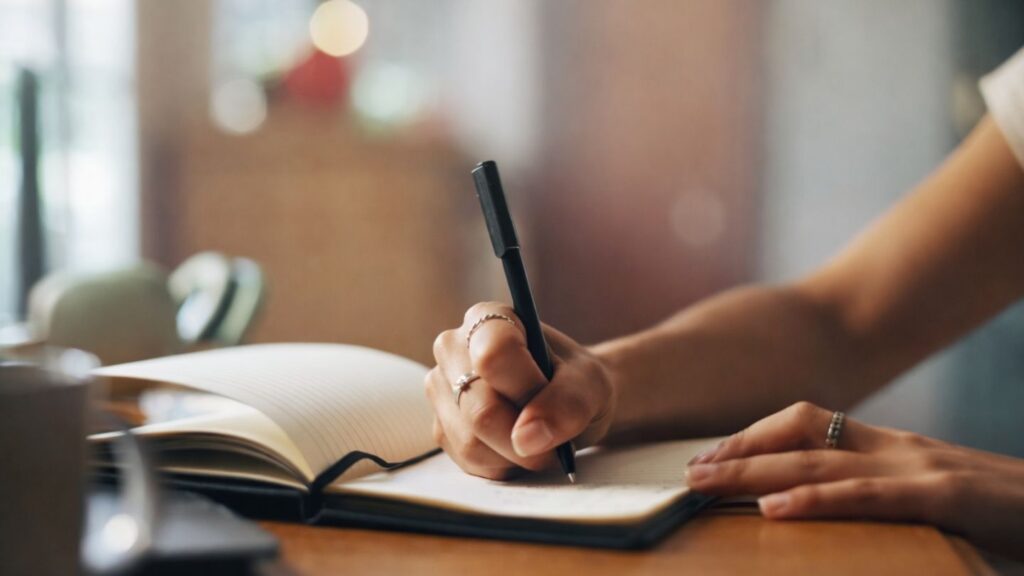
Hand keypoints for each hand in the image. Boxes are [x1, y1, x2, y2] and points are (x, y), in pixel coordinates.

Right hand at [425, 302, 615, 479]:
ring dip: (517, 454)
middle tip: (554, 433)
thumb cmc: (576, 381)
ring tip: (536, 435)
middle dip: (525, 434)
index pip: (492, 355)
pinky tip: (517, 446)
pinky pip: (470, 462)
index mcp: (487, 319)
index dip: (527, 389)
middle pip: (480, 409)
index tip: (550, 397)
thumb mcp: (590, 383)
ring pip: (472, 442)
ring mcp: (441, 391)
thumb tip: (526, 439)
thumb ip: (567, 403)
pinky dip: (504, 464)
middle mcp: (452, 350)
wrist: (567, 401)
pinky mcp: (441, 428)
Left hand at [685, 401, 1023, 555]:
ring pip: (818, 460)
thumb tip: (814, 505)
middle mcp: (896, 447)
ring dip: (755, 470)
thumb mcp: (928, 496)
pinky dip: (816, 499)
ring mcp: (918, 467)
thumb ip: (878, 493)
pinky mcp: (943, 497)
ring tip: (706, 482)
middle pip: (799, 436)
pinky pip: (868, 496)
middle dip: (739, 451)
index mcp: (890, 446)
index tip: (712, 455)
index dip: (755, 434)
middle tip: (690, 469)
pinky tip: (775, 508)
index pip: (807, 422)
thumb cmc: (1000, 510)